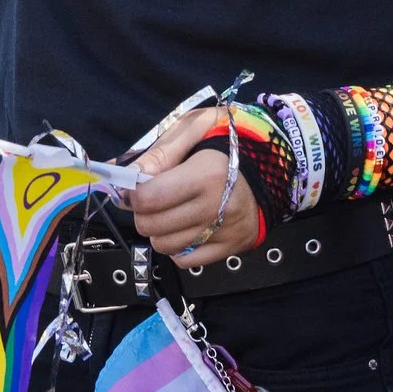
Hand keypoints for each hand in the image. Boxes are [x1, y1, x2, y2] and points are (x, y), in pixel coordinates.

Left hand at [128, 109, 261, 265]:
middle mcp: (216, 207)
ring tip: (168, 212)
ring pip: (166, 246)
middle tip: (150, 200)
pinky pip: (187, 260)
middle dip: (142, 213)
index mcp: (206, 174)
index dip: (132, 193)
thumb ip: (155, 153)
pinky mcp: (232, 247)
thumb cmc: (229, 141)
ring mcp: (226, 231)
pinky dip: (177, 248)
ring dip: (157, 231)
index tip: (133, 187)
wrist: (277, 162)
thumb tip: (115, 172)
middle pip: (153, 225)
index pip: (150, 197)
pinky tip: (183, 228)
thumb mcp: (194, 131)